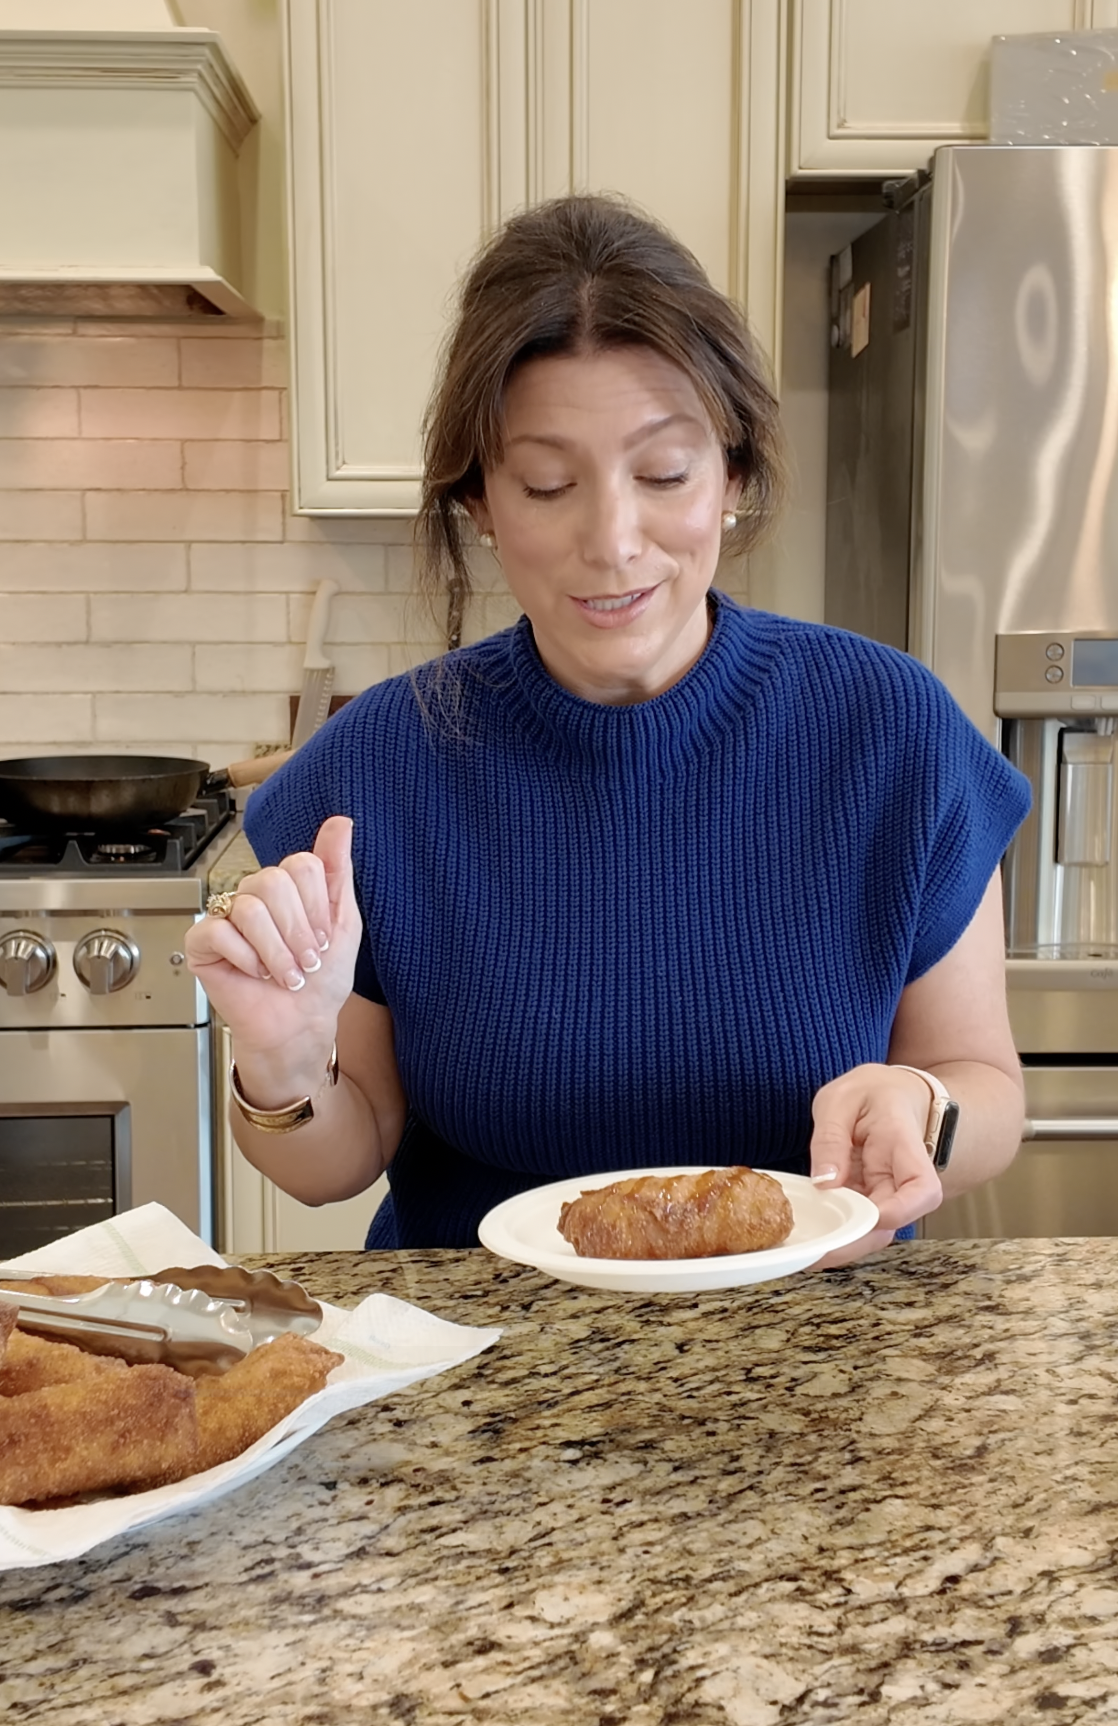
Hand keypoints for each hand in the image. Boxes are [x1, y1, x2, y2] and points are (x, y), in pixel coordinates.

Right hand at [184, 816, 362, 1096]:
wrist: (300, 1026)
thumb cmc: (322, 979)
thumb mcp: (344, 921)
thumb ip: (338, 869)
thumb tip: (340, 821)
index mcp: (288, 886)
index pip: (301, 865)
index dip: (318, 908)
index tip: (324, 939)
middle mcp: (255, 895)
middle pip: (275, 882)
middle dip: (299, 932)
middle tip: (306, 961)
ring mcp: (226, 916)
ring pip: (250, 908)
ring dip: (277, 952)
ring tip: (286, 975)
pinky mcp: (202, 941)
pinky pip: (219, 931)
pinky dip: (246, 959)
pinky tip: (255, 974)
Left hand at [808, 1063, 942, 1267]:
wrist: (894, 1094)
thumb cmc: (873, 1092)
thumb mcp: (841, 1099)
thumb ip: (830, 1138)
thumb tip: (825, 1184)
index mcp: (904, 1144)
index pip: (923, 1190)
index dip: (899, 1212)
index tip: (864, 1218)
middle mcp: (903, 1177)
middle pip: (894, 1223)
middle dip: (854, 1242)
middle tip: (813, 1251)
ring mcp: (889, 1193)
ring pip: (874, 1231)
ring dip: (842, 1243)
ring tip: (803, 1250)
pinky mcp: (872, 1200)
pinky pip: (858, 1223)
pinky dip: (835, 1233)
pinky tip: (809, 1236)